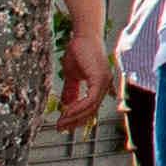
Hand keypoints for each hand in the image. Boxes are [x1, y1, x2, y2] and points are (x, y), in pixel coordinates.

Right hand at [55, 2, 109, 129]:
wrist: (82, 37)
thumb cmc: (78, 53)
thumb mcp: (72, 76)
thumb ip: (70, 91)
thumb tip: (64, 106)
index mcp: (100, 86)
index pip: (91, 109)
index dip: (77, 120)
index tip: (63, 127)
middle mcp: (105, 86)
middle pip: (91, 112)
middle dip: (74, 122)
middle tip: (59, 128)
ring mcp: (105, 83)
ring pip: (91, 108)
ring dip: (74, 117)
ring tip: (60, 121)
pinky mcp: (100, 79)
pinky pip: (90, 100)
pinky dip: (78, 107)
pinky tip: (66, 111)